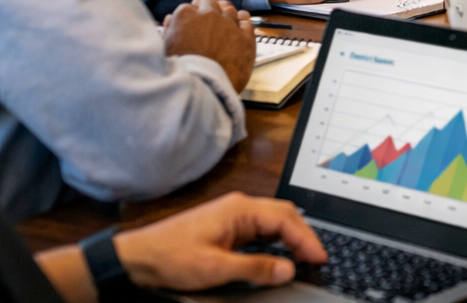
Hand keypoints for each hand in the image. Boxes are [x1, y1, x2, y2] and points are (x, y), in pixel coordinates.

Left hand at [114, 192, 326, 290]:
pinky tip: (280, 251)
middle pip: (285, 215)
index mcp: (240, 209)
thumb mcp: (215, 268)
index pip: (286, 219)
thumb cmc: (171, 258)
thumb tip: (287, 269)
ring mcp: (233, 214)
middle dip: (304, 235)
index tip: (319, 258)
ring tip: (305, 255)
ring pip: (274, 220)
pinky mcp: (227, 225)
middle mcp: (240, 206)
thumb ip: (255, 268)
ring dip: (292, 236)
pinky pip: (261, 227)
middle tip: (317, 258)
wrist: (137, 257)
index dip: (307, 239)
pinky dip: (277, 238)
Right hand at [162, 0, 255, 92]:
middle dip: (207, 9)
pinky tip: (240, 26)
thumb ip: (169, 29)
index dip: (191, 15)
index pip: (189, 7)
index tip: (192, 21)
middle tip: (206, 20)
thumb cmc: (180, 71)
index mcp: (186, 16)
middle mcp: (209, 15)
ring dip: (225, 14)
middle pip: (210, 2)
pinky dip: (243, 22)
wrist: (202, 87)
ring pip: (229, 9)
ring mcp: (229, 24)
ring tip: (223, 23)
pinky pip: (247, 22)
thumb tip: (171, 20)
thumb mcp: (165, 48)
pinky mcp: (246, 37)